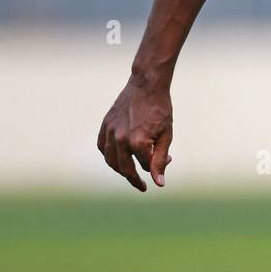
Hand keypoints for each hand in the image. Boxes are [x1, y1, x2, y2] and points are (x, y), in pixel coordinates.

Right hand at [97, 75, 172, 190]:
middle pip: (125, 169)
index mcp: (138, 142)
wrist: (147, 85)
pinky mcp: (105, 125)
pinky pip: (102, 147)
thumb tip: (159, 183)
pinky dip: (108, 156)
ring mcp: (110, 132)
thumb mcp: (166, 135)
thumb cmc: (160, 109)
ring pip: (110, 160)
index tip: (167, 161)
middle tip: (142, 186)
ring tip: (129, 174)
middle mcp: (121, 139)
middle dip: (135, 179)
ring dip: (120, 170)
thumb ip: (161, 160)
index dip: (156, 166)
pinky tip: (117, 158)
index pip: (145, 165)